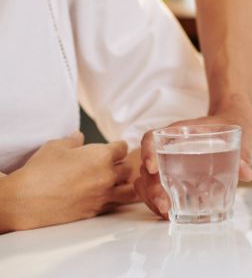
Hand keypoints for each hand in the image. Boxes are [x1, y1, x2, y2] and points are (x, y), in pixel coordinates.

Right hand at [5, 133, 135, 230]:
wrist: (27, 200)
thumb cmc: (40, 170)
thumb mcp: (56, 147)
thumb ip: (72, 141)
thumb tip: (79, 136)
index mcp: (102, 156)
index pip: (122, 148)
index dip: (117, 147)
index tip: (112, 149)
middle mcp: (108, 176)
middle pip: (129, 168)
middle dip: (122, 165)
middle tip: (111, 165)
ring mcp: (104, 195)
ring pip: (129, 190)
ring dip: (124, 184)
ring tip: (115, 183)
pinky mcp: (97, 210)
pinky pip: (115, 204)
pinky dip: (114, 199)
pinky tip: (104, 196)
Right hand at [135, 105, 251, 217]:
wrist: (235, 124)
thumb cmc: (232, 126)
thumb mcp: (239, 136)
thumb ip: (242, 154)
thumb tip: (247, 173)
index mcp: (179, 132)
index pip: (153, 137)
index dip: (147, 152)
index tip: (152, 168)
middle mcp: (170, 148)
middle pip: (149, 167)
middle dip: (151, 188)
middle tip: (164, 204)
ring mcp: (170, 163)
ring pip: (149, 182)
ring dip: (152, 199)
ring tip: (166, 213)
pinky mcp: (176, 177)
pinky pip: (160, 190)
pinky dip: (160, 202)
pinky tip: (171, 215)